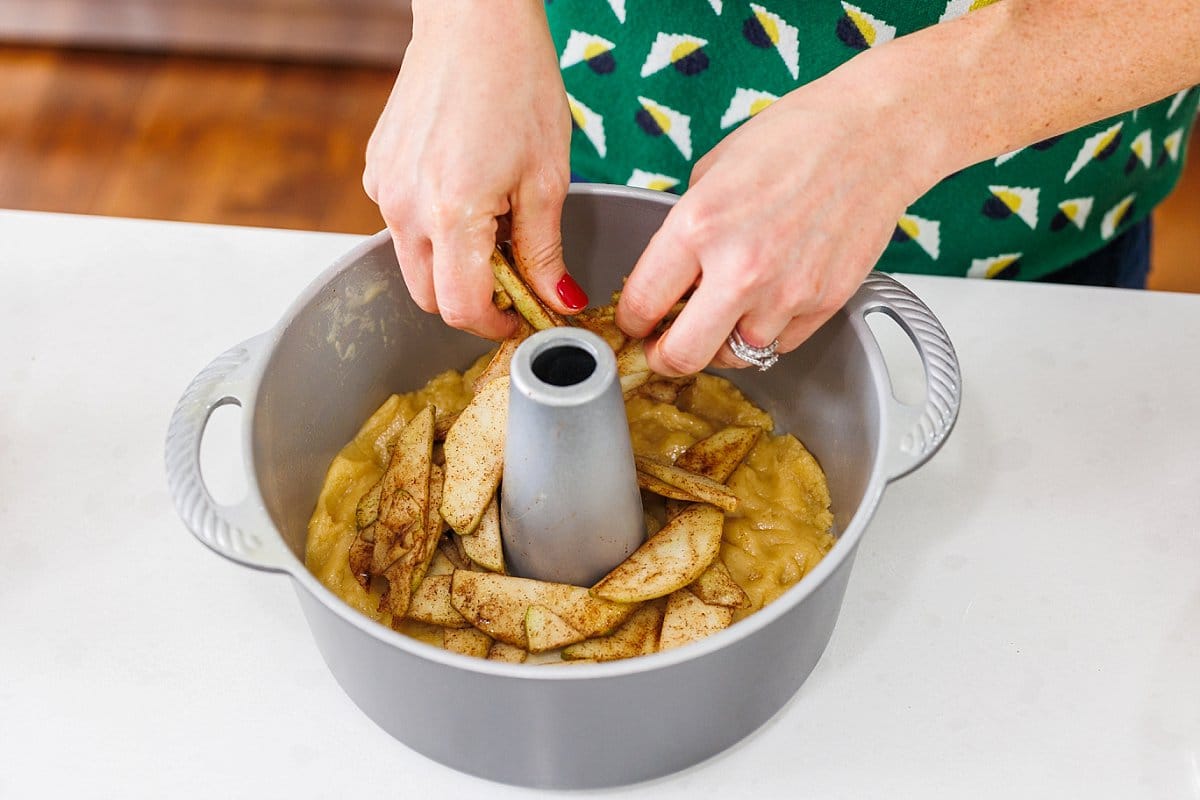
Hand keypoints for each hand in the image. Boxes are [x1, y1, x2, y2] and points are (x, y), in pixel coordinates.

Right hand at [363, 0, 582, 339]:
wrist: (474, 21)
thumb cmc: (516, 84)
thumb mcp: (547, 177)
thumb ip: (545, 250)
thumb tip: (559, 301)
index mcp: (451, 212)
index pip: (459, 307)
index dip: (494, 325)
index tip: (520, 319)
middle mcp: (405, 207)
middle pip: (428, 296)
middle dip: (472, 301)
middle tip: (514, 280)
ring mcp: (384, 187)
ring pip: (413, 262)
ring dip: (452, 265)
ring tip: (496, 227)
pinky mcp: (378, 169)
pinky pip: (402, 224)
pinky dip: (433, 230)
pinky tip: (468, 196)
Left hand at [615, 68, 941, 375]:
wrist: (874, 134)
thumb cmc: (798, 136)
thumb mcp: (712, 170)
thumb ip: (684, 229)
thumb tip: (670, 273)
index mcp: (698, 226)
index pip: (641, 305)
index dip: (631, 322)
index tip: (635, 324)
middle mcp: (740, 269)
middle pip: (682, 356)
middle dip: (664, 357)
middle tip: (664, 348)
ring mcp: (785, 293)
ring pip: (735, 355)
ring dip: (722, 341)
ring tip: (726, 311)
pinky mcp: (824, 304)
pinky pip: (780, 344)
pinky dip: (767, 331)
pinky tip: (769, 298)